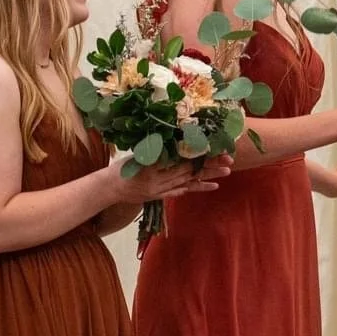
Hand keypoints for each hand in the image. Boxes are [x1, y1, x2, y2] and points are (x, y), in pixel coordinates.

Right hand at [116, 154, 230, 200]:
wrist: (108, 188)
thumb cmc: (122, 167)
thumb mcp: (138, 154)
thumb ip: (157, 150)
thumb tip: (179, 139)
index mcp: (151, 165)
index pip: (179, 158)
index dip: (198, 153)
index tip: (214, 147)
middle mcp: (157, 179)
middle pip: (188, 170)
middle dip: (209, 165)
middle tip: (228, 160)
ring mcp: (159, 189)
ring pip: (188, 182)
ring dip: (208, 177)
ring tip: (227, 172)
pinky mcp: (160, 196)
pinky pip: (182, 192)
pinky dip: (197, 188)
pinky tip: (213, 186)